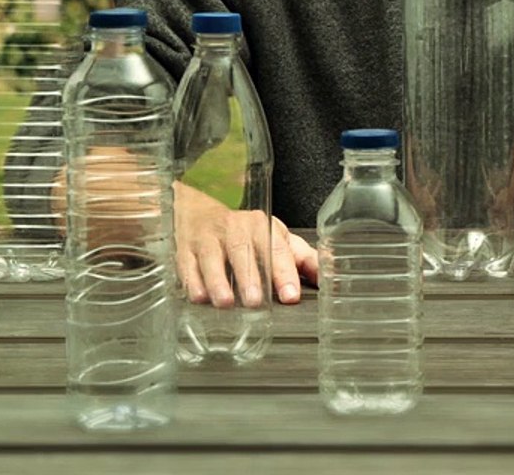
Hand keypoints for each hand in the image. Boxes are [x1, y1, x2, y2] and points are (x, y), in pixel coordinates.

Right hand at [173, 182, 318, 307]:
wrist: (199, 210)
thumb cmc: (246, 232)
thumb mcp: (278, 239)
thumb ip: (303, 259)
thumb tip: (328, 277)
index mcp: (262, 227)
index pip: (276, 249)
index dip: (284, 273)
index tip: (290, 295)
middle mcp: (235, 228)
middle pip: (242, 250)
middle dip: (249, 276)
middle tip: (255, 301)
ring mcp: (208, 237)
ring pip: (212, 256)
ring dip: (218, 279)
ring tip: (225, 302)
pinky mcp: (184, 248)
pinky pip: (186, 263)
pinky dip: (191, 280)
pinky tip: (198, 297)